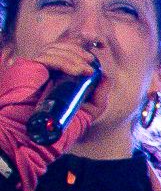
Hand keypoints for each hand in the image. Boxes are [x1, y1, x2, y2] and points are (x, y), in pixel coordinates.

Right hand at [0, 46, 99, 190]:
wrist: (32, 141)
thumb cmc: (55, 129)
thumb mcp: (86, 112)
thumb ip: (97, 96)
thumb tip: (105, 76)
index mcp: (52, 77)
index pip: (64, 54)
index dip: (79, 51)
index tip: (94, 60)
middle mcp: (40, 71)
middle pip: (59, 48)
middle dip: (79, 52)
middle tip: (92, 62)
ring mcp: (32, 70)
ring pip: (54, 50)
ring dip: (75, 57)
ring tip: (87, 71)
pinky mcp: (26, 70)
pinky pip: (47, 59)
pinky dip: (66, 62)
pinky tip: (79, 71)